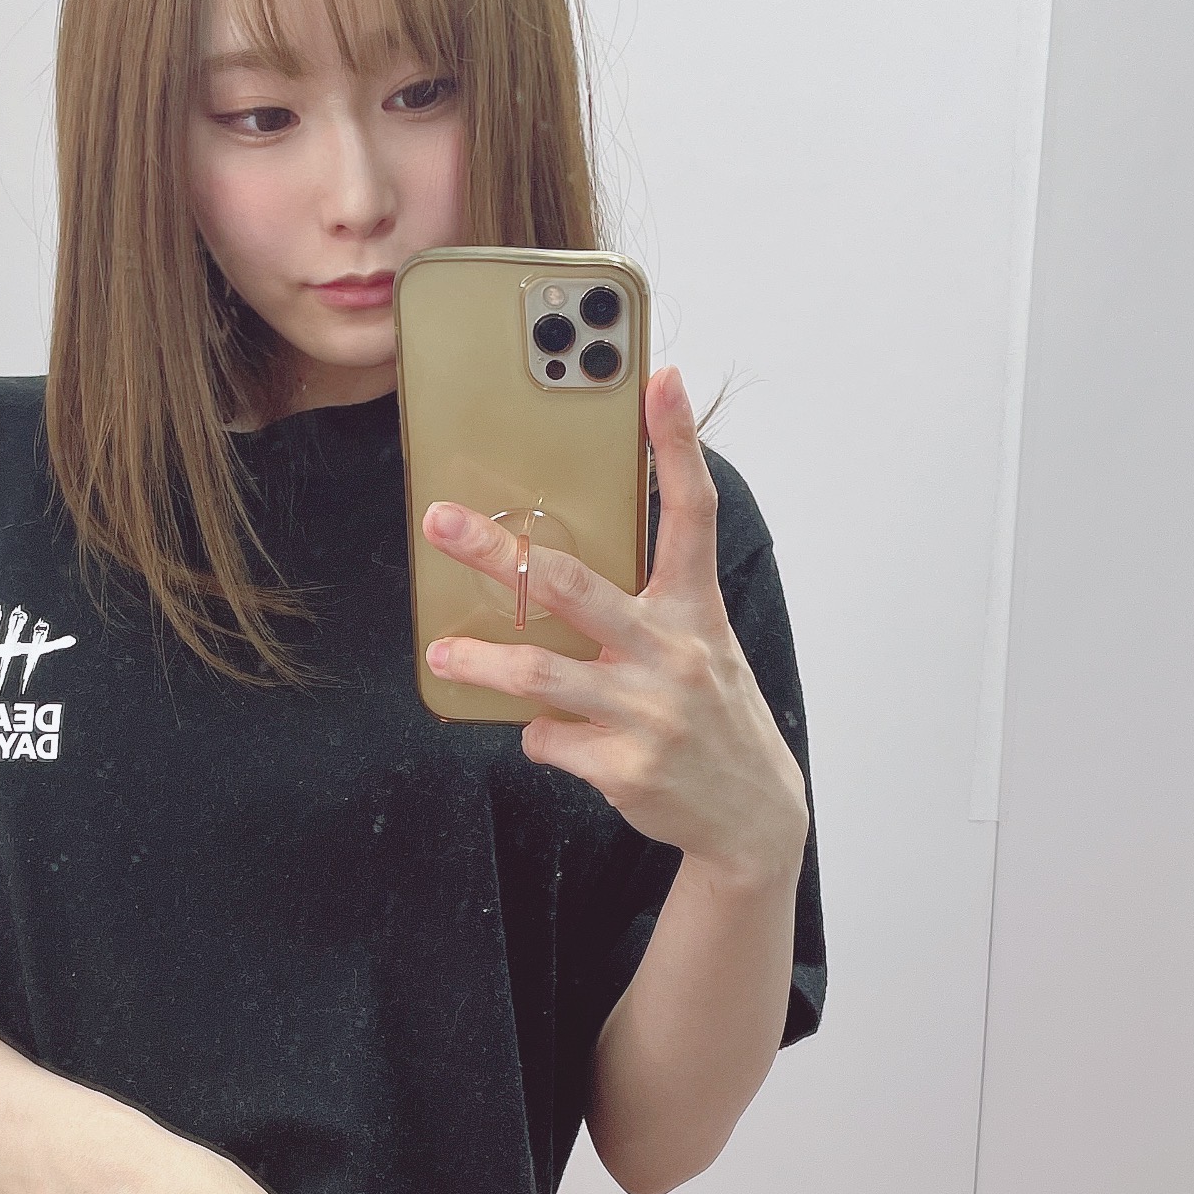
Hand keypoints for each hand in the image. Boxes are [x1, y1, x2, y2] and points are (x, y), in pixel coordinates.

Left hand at [419, 365, 808, 887]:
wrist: (752, 815)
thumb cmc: (710, 715)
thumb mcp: (699, 648)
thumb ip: (645, 610)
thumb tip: (554, 584)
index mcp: (695, 609)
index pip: (692, 510)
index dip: (676, 442)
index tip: (659, 378)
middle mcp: (674, 652)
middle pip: (572, 585)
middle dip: (499, 550)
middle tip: (442, 522)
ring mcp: (648, 710)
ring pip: (542, 673)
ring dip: (482, 662)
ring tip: (441, 654)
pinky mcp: (624, 765)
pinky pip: (548, 738)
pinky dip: (537, 735)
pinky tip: (549, 736)